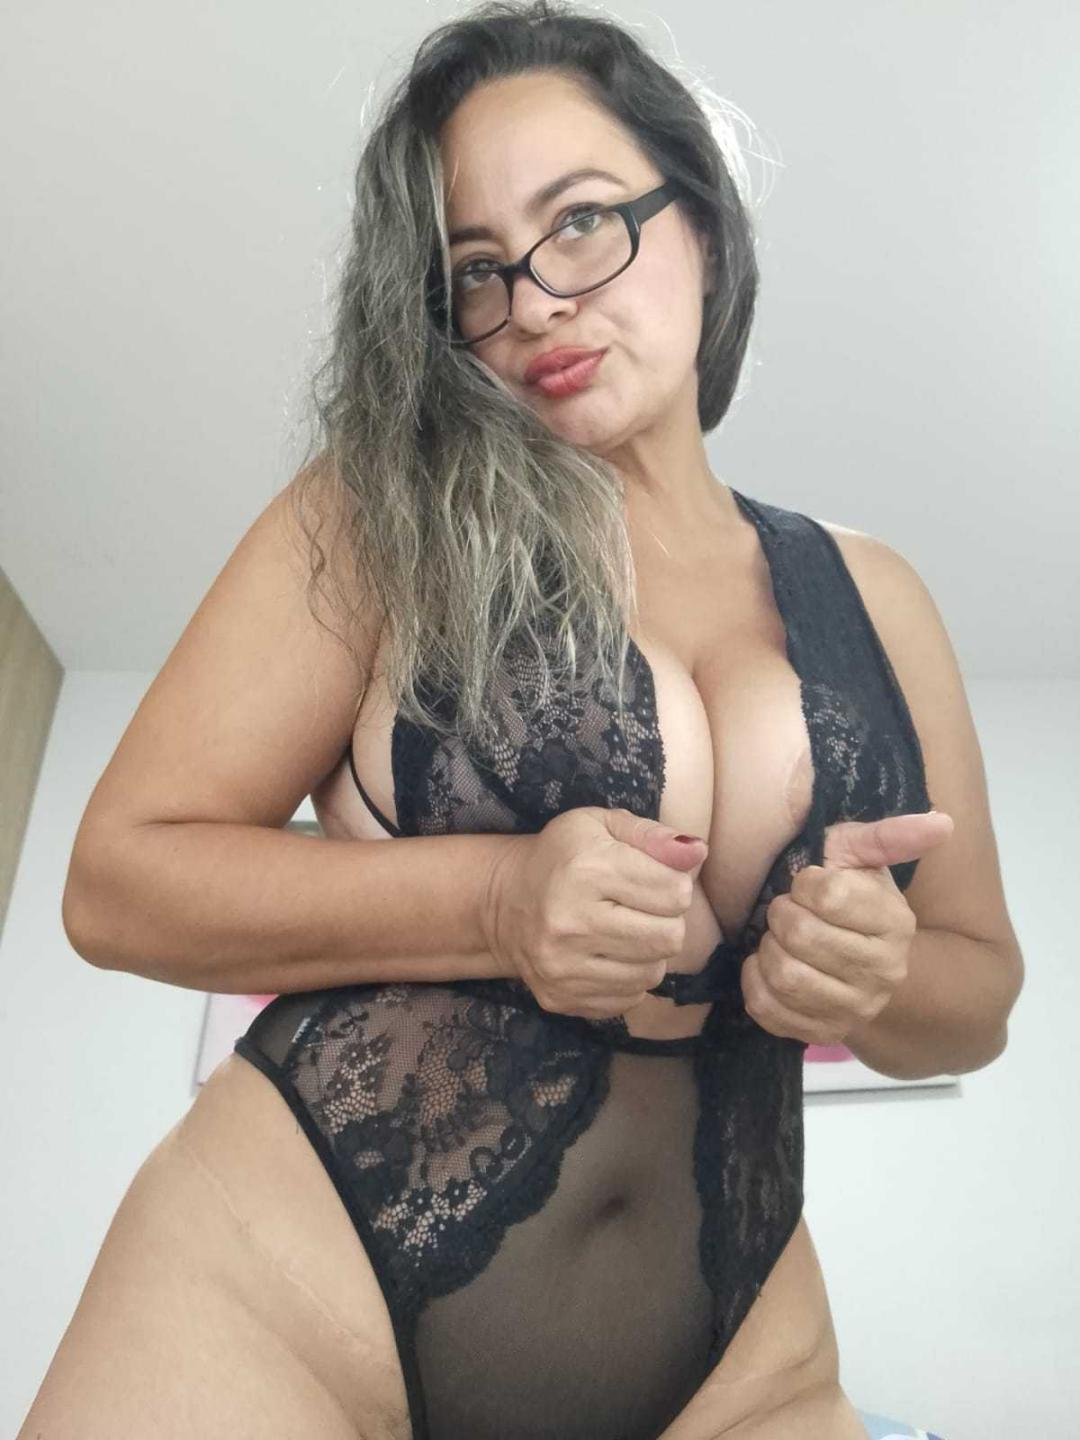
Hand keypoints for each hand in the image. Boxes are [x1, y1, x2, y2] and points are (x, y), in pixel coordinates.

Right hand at [482, 807, 707, 1019]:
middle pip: (670, 937)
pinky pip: (629, 999)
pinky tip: (608, 955)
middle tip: (642, 908)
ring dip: (649, 952)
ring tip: (625, 930)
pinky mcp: (561, 997)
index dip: (675, 884)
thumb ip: (654, 836)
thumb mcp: (603, 826)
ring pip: (653, 973)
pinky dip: (629, 978)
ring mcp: (563, 966)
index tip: (653, 879)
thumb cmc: (564, 856)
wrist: (505, 901)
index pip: (676, 892)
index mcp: (586, 870)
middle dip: (667, 921)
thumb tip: (698, 852)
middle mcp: (571, 922)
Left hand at [740, 810, 954, 1045]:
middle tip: (787, 911)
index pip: (827, 894)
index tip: (808, 884)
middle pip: (800, 936)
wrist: (850, 957)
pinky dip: (755, 982)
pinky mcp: (823, 1034)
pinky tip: (768, 967)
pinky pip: (767, 1009)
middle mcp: (884, 972)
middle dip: (781, 914)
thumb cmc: (847, 894)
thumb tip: (943, 821)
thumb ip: (891, 836)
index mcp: (896, 923)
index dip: (804, 883)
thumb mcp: (860, 856)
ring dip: (768, 949)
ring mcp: (855, 1009)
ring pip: (784, 975)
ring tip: (780, 939)